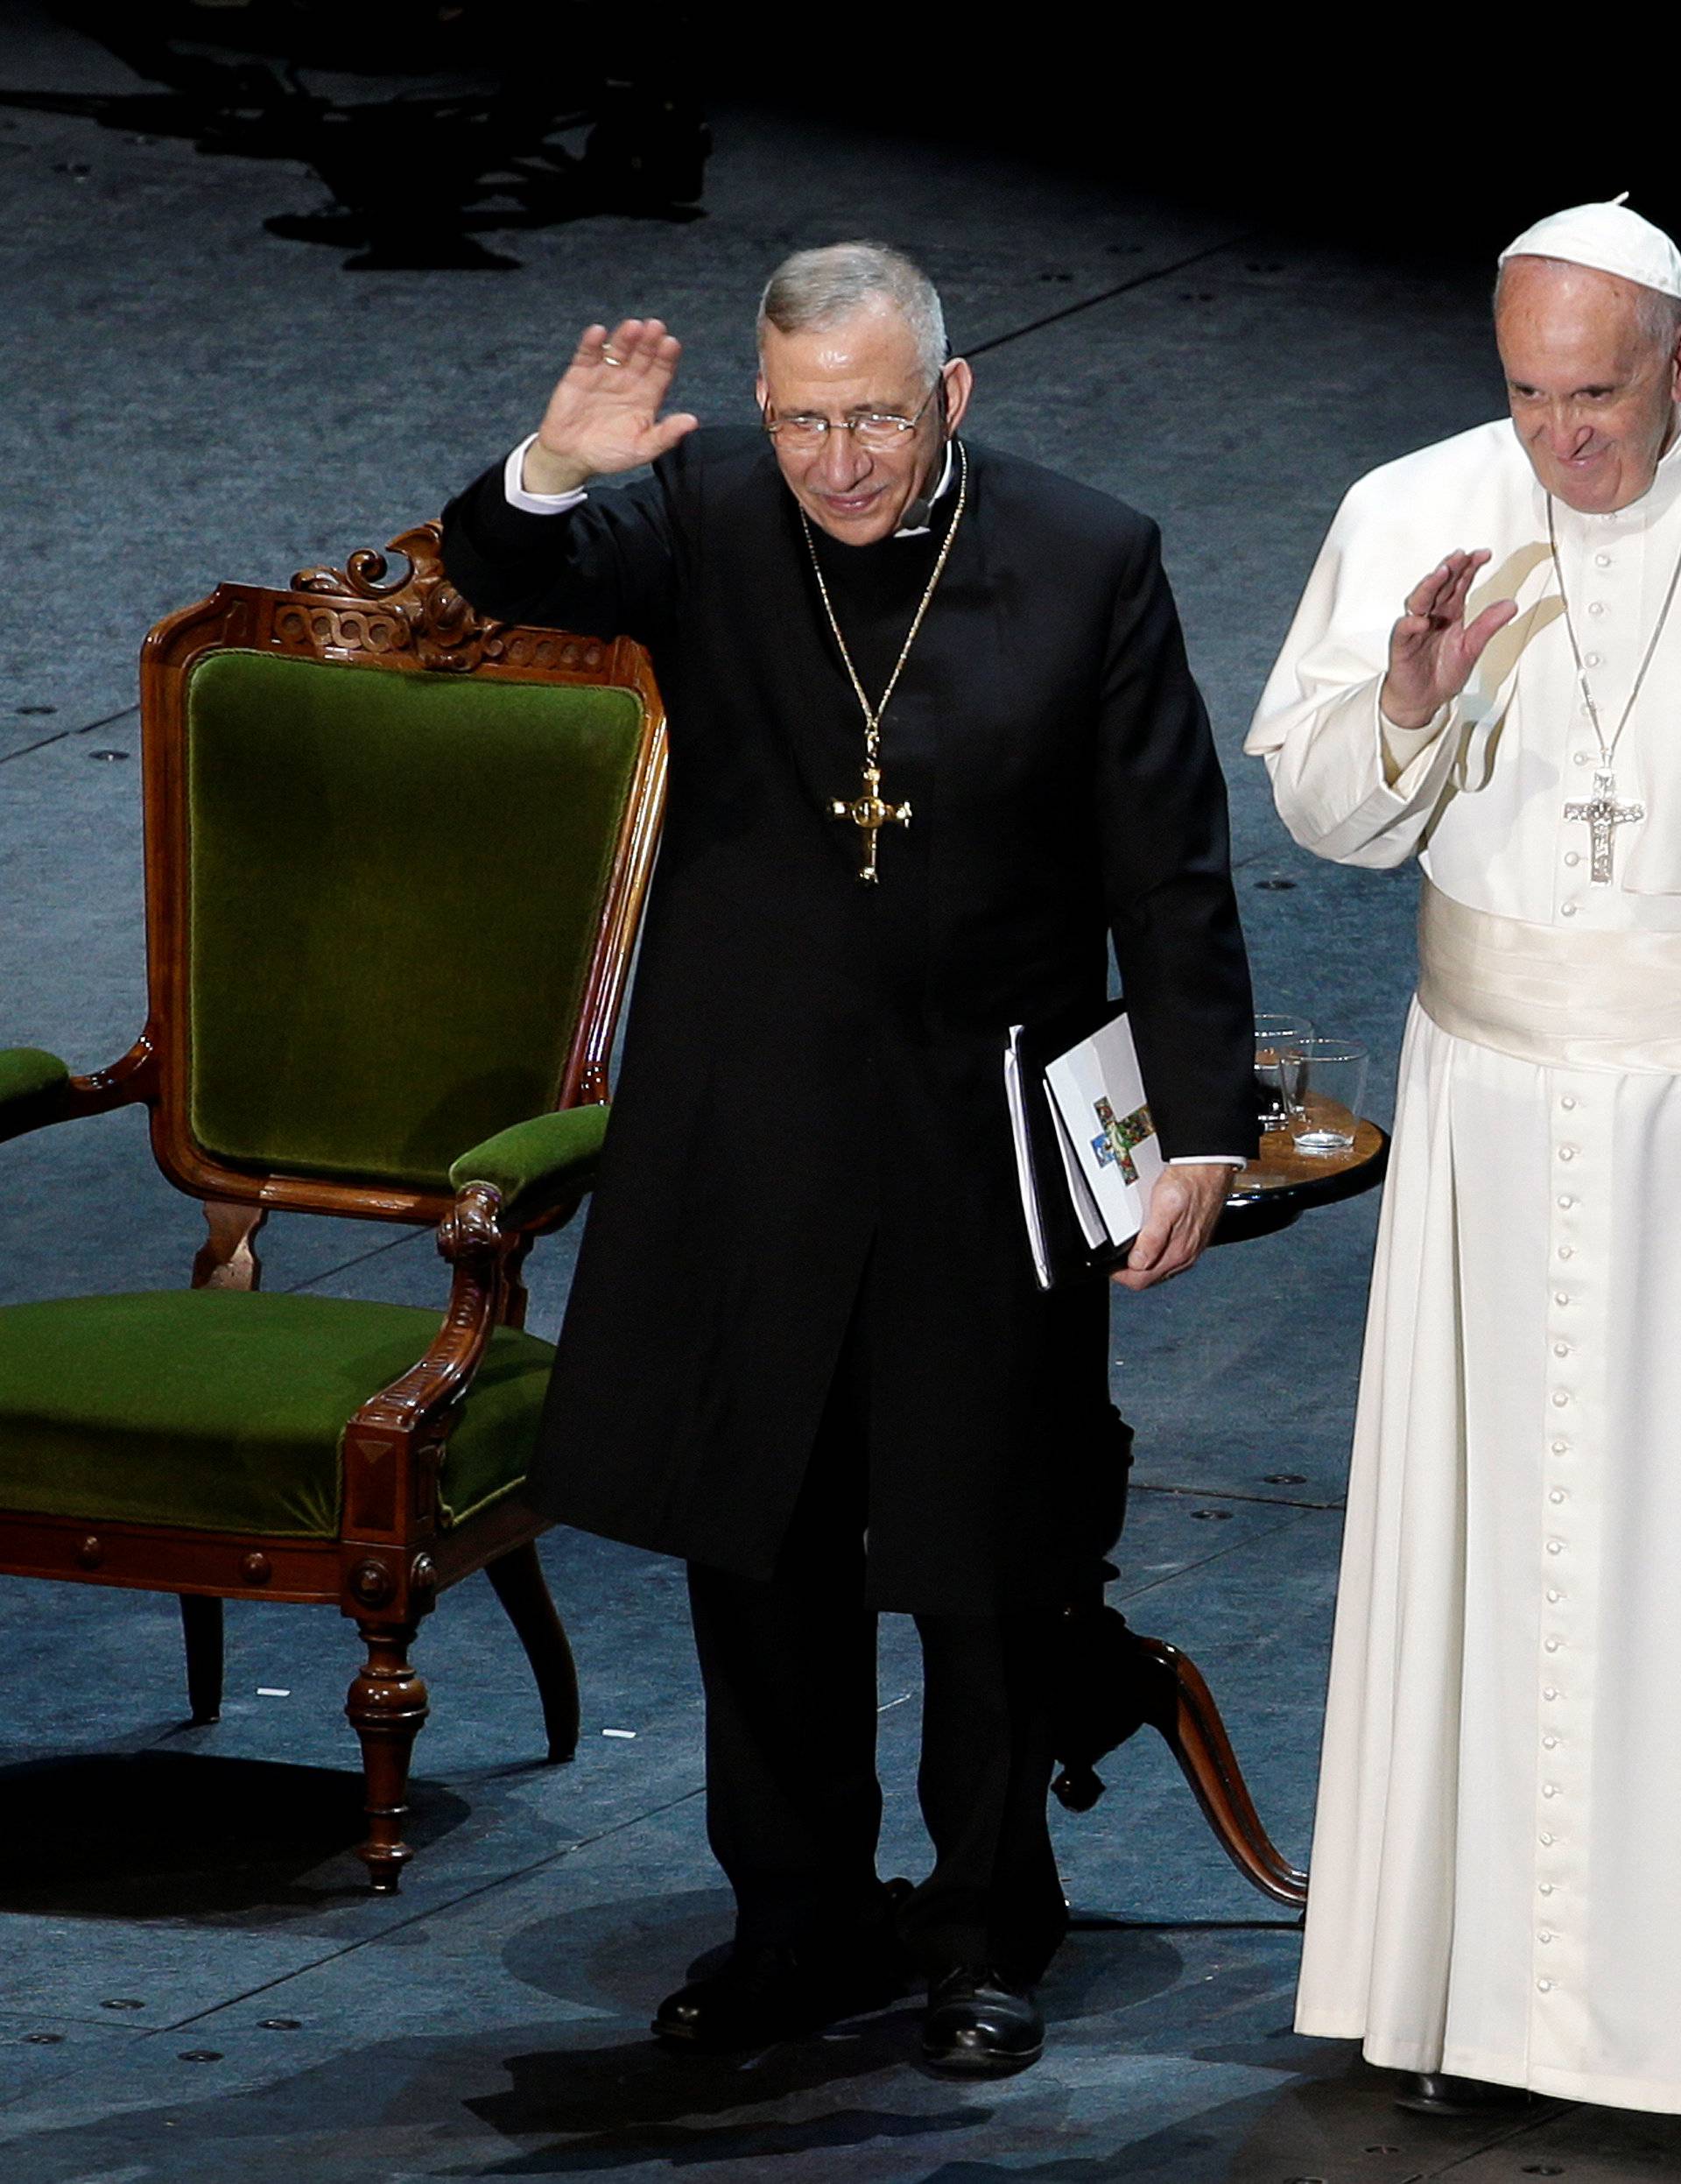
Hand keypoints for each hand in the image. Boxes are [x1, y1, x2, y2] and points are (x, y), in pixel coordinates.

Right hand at [523, 318, 699, 494]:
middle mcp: (628, 380)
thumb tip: (692, 422)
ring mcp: (605, 374)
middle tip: (655, 327)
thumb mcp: (641, 450)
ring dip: (625, 337)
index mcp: (646, 396)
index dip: (666, 357)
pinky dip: (591, 343)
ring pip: (618, 350)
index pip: (661, 371)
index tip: (671, 344)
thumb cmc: (608, 454)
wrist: (571, 457)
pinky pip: (587, 353)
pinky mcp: (580, 372)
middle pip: (642, 355)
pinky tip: (598, 333)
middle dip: (649, 341)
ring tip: (632, 327)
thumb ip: (666, 436)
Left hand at [1111, 1164, 1230, 1292]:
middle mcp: (1184, 1256)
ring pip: (1158, 1269)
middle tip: (1115, 1257)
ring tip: (1127, 1249)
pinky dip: (1153, 1254)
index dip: (1120, 1276)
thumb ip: (1152, 1238)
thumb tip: (1137, 1262)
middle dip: (1128, 1272)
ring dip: (1141, 1264)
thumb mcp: (1164, 1206)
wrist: (1211, 1169)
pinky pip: (1167, 1257)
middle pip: (1148, 1278)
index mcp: (1177, 1252)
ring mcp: (1189, 1250)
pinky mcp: (1192, 1241)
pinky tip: (1148, 1241)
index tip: (1109, 1265)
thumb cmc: (1190, 1182)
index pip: (1141, 1281)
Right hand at [1379, 549, 1517, 730]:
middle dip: (1450, 568)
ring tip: (1441, 573)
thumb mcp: (1471, 648)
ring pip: (1419, 600)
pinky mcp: (1402, 646)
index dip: (1470, 567)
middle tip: (1461, 555)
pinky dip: (1411, 624)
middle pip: (1439, 585)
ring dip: (1429, 586)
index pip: (1459, 582)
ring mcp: (1415, 629)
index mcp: (1449, 612)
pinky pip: (1403, 631)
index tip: (1483, 554)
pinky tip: (1421, 620)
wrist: (1423, 700)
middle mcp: (1431, 615)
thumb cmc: (1442, 672)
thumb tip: (1511, 605)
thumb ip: (1487, 625)